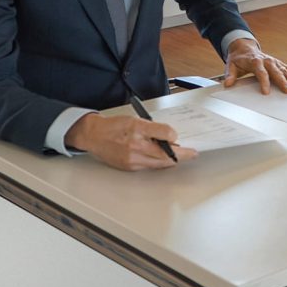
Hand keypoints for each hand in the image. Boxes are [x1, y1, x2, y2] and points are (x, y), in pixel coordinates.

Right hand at [65, 113, 198, 170]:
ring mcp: (132, 158)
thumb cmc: (114, 126)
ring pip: (159, 163)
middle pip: (165, 154)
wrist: (94, 136)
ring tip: (180, 156)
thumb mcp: (135, 119)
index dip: (174, 136)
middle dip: (181, 154)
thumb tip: (171, 137)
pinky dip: (159, 163)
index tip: (178, 137)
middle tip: (192, 153)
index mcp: (137, 128)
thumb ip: (154, 128)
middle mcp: (135, 144)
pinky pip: (150, 167)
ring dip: (172, 160)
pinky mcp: (129, 167)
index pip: (164, 133)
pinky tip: (163, 159)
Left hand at [223, 38, 286, 94]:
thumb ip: (230, 75)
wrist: (243, 48)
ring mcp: (273, 61)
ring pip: (285, 70)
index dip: (264, 82)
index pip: (260, 73)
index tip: (266, 92)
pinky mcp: (278, 63)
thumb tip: (227, 84)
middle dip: (283, 82)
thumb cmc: (237, 59)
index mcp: (255, 61)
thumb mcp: (230, 66)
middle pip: (276, 72)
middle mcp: (266, 60)